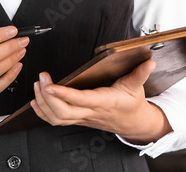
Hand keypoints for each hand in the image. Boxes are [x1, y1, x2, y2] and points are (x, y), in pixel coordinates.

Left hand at [29, 59, 171, 144]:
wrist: (132, 122)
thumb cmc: (131, 103)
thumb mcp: (137, 86)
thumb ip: (141, 73)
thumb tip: (149, 62)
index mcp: (104, 102)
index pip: (80, 100)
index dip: (63, 94)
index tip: (50, 85)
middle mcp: (90, 112)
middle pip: (62, 112)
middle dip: (47, 97)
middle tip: (41, 79)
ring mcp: (82, 118)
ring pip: (56, 118)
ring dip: (43, 104)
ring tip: (37, 86)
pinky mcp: (77, 119)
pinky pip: (55, 120)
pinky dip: (42, 112)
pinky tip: (36, 101)